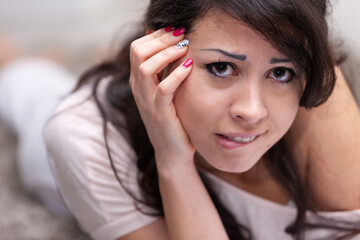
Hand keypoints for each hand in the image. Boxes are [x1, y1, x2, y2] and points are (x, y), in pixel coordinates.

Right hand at [129, 27, 194, 169]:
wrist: (172, 151)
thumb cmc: (173, 118)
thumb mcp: (165, 91)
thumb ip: (166, 71)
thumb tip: (173, 44)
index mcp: (138, 82)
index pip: (137, 48)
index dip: (155, 35)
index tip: (175, 30)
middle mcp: (138, 89)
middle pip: (138, 52)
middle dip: (161, 39)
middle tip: (181, 34)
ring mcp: (147, 101)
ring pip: (146, 67)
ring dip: (167, 53)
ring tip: (185, 47)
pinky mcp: (160, 113)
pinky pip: (164, 88)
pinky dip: (177, 74)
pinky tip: (189, 67)